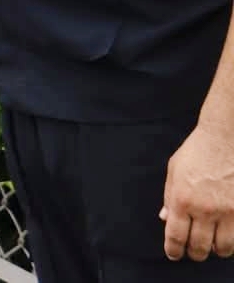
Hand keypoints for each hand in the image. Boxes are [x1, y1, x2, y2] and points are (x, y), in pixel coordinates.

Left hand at [163, 121, 233, 259]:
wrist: (224, 138)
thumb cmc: (197, 152)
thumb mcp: (174, 171)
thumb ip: (170, 197)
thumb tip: (165, 218)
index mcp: (182, 200)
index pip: (176, 236)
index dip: (174, 250)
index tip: (173, 254)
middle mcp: (204, 209)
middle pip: (199, 247)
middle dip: (194, 253)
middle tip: (193, 252)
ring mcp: (227, 211)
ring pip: (222, 248)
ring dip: (215, 251)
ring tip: (212, 246)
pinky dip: (232, 242)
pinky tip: (227, 238)